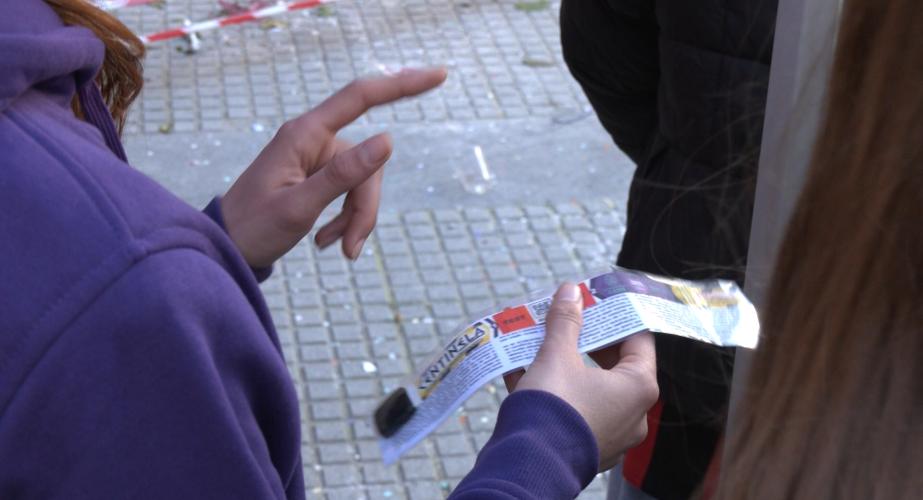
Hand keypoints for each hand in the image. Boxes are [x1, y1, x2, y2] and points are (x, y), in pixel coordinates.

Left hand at [221, 68, 447, 267]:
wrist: (227, 248)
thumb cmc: (254, 226)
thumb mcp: (299, 206)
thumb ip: (343, 175)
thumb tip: (388, 140)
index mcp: (305, 134)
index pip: (361, 97)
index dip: (402, 84)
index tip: (439, 75)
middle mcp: (313, 139)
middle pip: (368, 160)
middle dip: (365, 206)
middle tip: (350, 248)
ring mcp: (317, 158)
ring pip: (363, 182)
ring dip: (355, 218)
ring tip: (334, 248)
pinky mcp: (319, 176)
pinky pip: (351, 192)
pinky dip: (346, 220)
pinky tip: (326, 241)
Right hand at [503, 283, 658, 471]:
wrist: (528, 464)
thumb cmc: (553, 407)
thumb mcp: (556, 354)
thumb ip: (566, 321)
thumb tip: (571, 291)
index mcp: (638, 387)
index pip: (639, 340)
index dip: (617, 316)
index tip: (597, 301)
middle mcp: (633, 414)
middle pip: (614, 365)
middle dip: (586, 341)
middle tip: (567, 321)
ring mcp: (611, 435)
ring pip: (591, 389)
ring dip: (566, 365)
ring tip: (540, 345)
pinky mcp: (586, 448)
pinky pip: (574, 411)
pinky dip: (555, 392)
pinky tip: (522, 374)